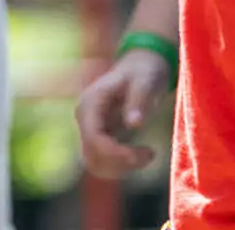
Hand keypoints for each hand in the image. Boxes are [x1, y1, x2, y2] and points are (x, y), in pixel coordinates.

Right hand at [75, 46, 173, 177]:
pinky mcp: (97, 136)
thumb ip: (139, 100)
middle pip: (92, 155)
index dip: (116, 153)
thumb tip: (134, 123)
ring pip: (95, 163)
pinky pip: (102, 161)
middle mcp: (84, 117)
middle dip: (121, 161)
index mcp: (91, 102)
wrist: (141, 66)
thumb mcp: (146, 81)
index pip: (93, 138)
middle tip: (150, 154)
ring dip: (121, 167)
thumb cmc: (144, 71)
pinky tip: (141, 155)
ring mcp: (89, 128)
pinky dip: (121, 166)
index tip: (146, 153)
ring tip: (147, 154)